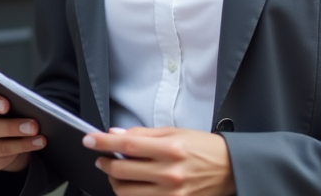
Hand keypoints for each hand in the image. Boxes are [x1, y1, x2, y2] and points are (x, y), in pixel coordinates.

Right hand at [0, 87, 46, 172]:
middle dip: (11, 126)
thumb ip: (12, 100)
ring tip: (40, 137)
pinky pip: (4, 154)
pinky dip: (24, 147)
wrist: (4, 133)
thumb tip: (31, 106)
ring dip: (22, 141)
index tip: (6, 105)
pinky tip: (38, 143)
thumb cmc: (8, 110)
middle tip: (34, 125)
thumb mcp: (8, 102)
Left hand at [84, 126, 234, 195]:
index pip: (128, 145)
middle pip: (123, 172)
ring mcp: (172, 194)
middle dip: (106, 163)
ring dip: (114, 182)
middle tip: (102, 158)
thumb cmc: (203, 147)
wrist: (230, 169)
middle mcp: (170, 173)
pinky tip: (130, 186)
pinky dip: (130, 195)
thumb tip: (116, 134)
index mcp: (171, 149)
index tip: (89, 140)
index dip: (104, 142)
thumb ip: (144, 134)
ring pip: (127, 193)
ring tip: (115, 173)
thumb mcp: (176, 132)